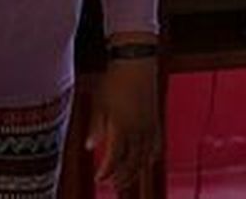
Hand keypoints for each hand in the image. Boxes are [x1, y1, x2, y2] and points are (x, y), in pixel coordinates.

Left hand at [88, 58, 158, 192]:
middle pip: (132, 162)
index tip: (99, 178)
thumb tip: (89, 146)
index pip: (115, 158)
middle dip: (122, 176)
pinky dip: (151, 156)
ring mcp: (150, 124)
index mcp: (122, 126)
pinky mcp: (156, 118)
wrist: (136, 60)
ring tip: (127, 179)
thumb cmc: (116, 78)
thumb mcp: (100, 103)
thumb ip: (96, 127)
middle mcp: (139, 128)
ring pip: (146, 156)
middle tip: (113, 185)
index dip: (107, 171)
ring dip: (136, 170)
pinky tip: (146, 161)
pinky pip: (156, 144)